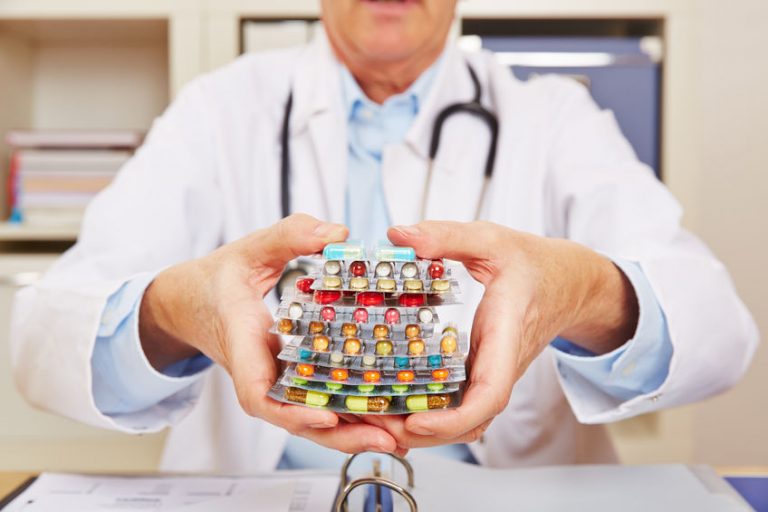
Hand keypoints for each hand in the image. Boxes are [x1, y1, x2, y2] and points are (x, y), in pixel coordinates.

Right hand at [139, 213, 400, 454]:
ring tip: (398, 437)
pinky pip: (317, 404)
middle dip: (341, 435)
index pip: (257, 392)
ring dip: (352, 432)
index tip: (328, 414)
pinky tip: (385, 420)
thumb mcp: (249, 249)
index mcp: (243, 344)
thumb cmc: (216, 280)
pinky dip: (348, 415)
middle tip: (388, 438)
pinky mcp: (288, 380)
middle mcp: (260, 373)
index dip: (291, 411)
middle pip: (296, 420)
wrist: (189, 303)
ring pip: (311, 419)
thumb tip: (338, 234)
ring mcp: (275, 381)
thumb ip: (289, 235)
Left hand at [365, 221, 638, 448]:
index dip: (456, 417)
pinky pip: (462, 406)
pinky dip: (433, 417)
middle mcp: (500, 364)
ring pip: (466, 421)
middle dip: (427, 433)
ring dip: (426, 431)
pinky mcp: (484, 373)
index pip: (491, 392)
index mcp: (506, 335)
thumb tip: (399, 235)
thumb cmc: (534, 264)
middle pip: (472, 421)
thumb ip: (446, 236)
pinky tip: (398, 407)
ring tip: (379, 419)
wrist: (568, 283)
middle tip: (378, 423)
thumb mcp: (491, 240)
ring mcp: (492, 373)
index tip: (418, 421)